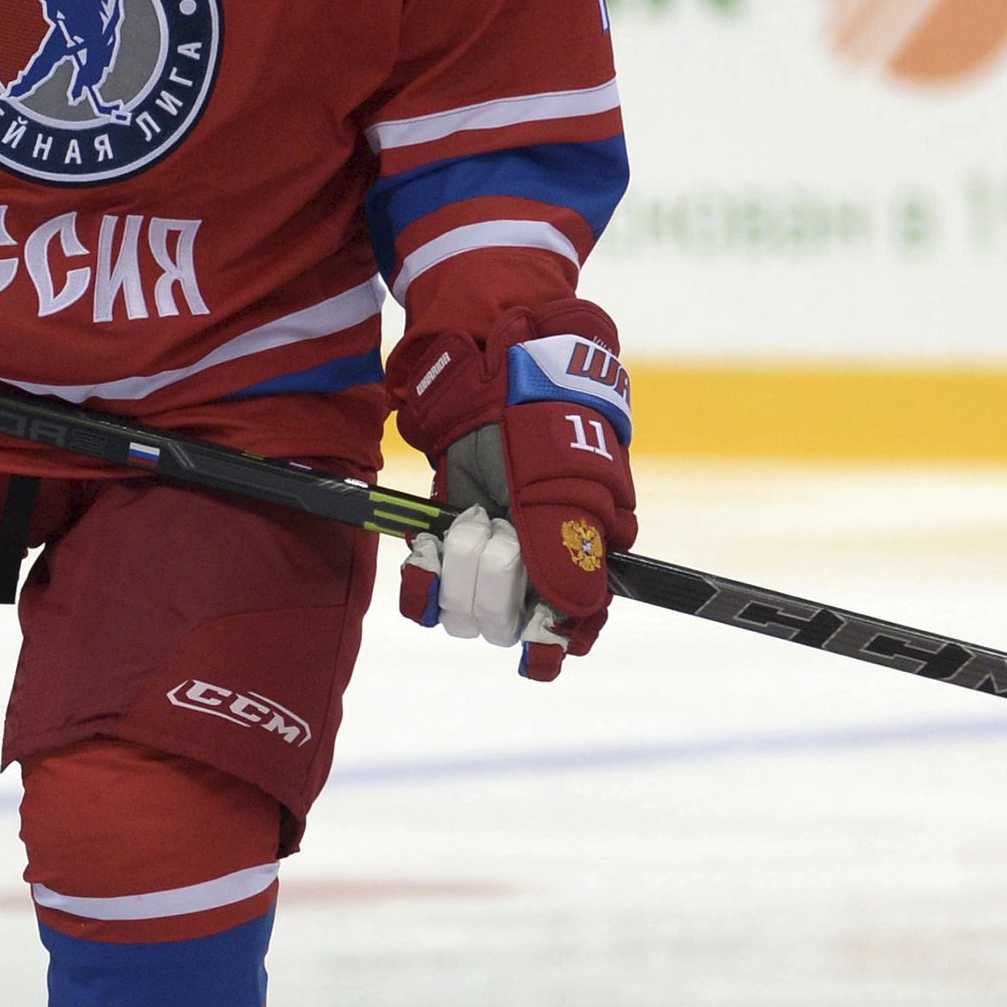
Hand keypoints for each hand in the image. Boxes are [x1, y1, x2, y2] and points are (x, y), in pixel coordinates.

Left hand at [384, 298, 634, 679]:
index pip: (574, 623)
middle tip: (493, 529)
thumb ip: (566, 546)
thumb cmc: (542, 412)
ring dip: (460, 570)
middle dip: (495, 583)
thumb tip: (574, 615)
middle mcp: (536, 558)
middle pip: (511, 622)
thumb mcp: (560, 475)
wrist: (491, 357)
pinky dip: (422, 578)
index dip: (552, 639)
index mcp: (584, 547)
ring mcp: (489, 549)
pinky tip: (426, 554)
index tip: (535, 649)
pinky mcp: (446, 536)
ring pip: (466, 613)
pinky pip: (426, 591)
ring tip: (467, 520)